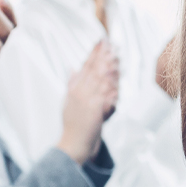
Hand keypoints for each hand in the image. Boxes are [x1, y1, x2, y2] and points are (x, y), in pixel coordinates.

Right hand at [58, 40, 117, 163]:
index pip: (85, 67)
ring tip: (117, 55)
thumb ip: (72, 83)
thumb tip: (72, 67)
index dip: (94, 53)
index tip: (101, 41)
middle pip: (93, 70)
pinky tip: (117, 78)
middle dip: (103, 56)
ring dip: (109, 67)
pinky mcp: (96, 111)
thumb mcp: (68, 101)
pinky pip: (106, 96)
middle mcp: (79, 93)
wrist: (74, 145)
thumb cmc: (73, 125)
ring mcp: (87, 101)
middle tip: (112, 43)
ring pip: (100, 81)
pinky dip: (112, 86)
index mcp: (74, 89)